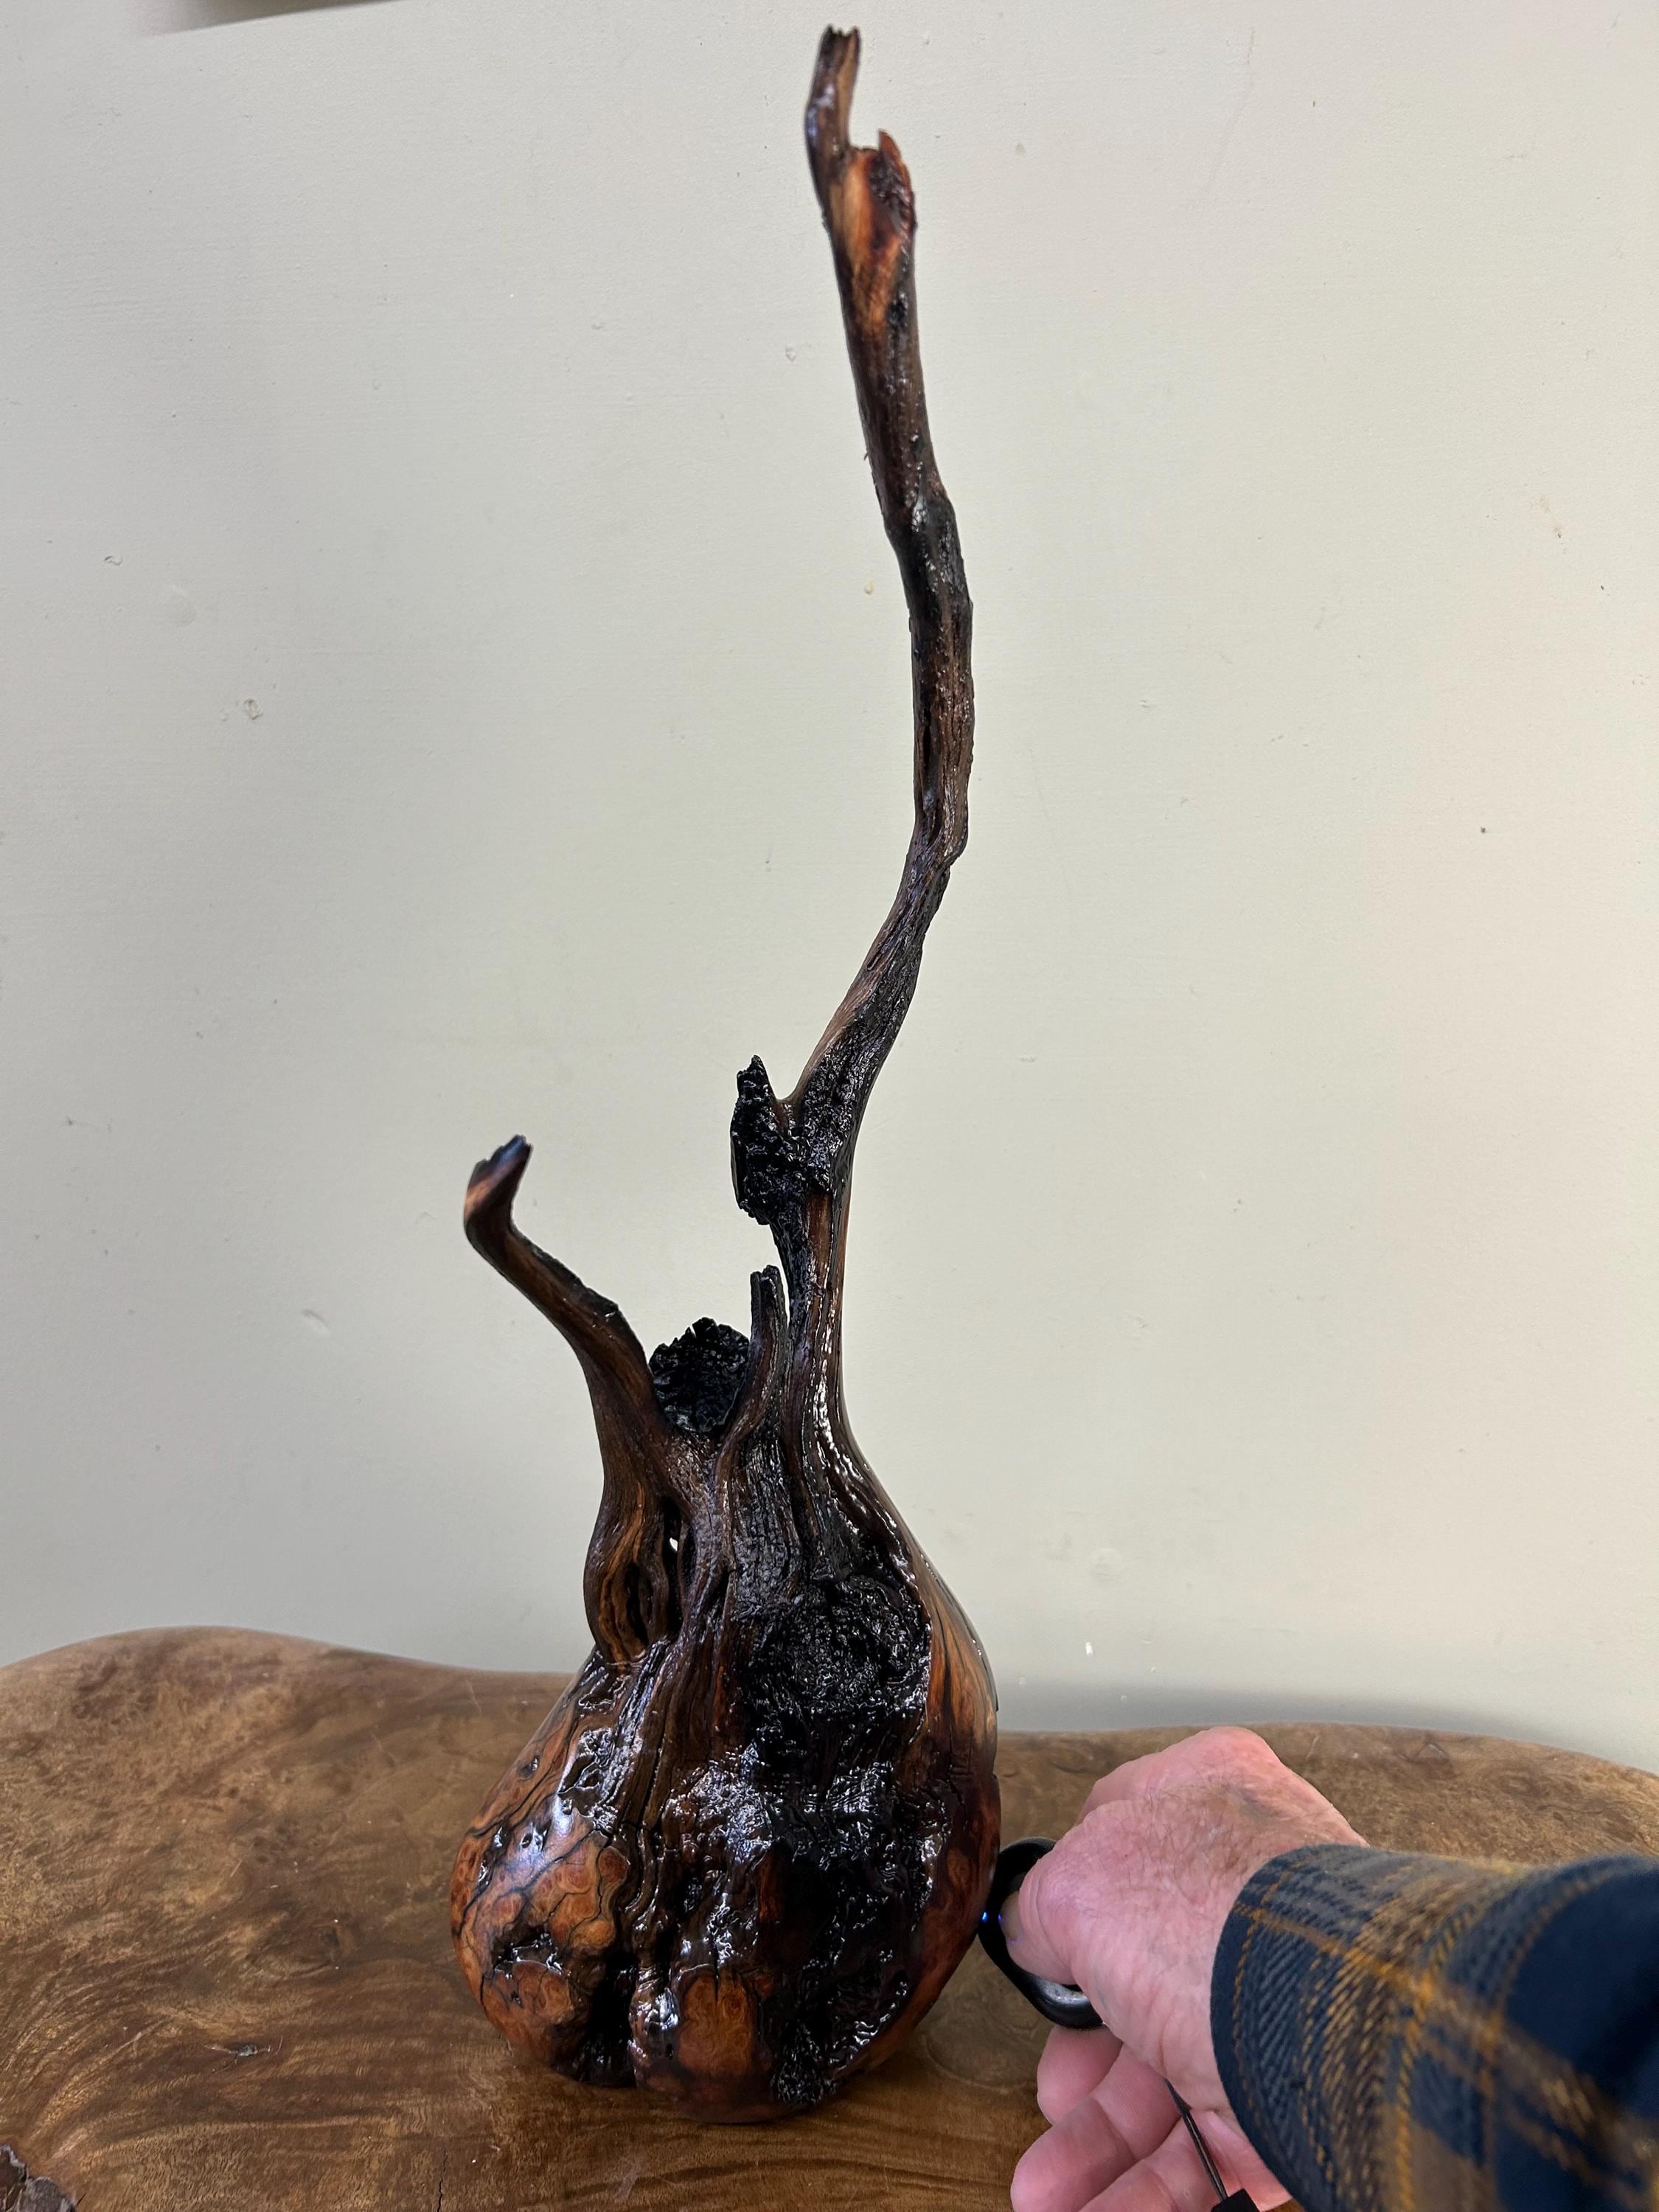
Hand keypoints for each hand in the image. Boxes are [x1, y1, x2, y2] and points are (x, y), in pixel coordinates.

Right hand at [1003, 1726, 1362, 2209]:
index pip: (1123, 1836)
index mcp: (1208, 1801)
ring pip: (1170, 2079)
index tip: (1041, 1954)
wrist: (1335, 2016)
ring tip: (1044, 2194)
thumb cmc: (1212, 1914)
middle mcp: (1248, 1897)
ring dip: (1100, 2142)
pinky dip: (1150, 2188)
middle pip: (1139, 1983)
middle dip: (1081, 2063)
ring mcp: (1278, 1998)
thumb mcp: (1079, 1880)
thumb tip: (1034, 1928)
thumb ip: (1043, 1902)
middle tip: (1049, 2099)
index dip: (1072, 1898)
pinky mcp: (1301, 2094)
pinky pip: (1213, 2146)